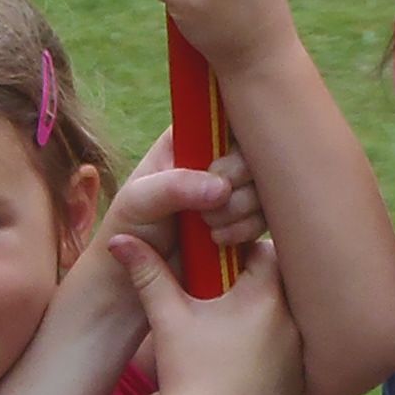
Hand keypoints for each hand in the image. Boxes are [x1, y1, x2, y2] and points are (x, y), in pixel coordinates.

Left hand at [97, 134, 259, 269]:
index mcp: (189, 139)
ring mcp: (233, 190)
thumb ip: (174, 187)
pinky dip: (248, 229)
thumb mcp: (139, 201)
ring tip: (209, 226)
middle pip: (254, 151)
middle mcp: (216, 159)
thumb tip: (222, 187)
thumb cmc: (129, 229)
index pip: (227, 116)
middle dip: (237, 181)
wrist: (131, 278)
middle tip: (212, 202)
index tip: (218, 168)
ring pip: (264, 185)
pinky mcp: (245, 220)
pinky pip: (265, 216)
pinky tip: (221, 241)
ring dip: (242, 208)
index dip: (233, 140)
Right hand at [110, 230, 299, 394]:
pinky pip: (291, 350)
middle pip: (281, 283)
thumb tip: (118, 239)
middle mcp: (293, 322)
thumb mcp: (167, 319)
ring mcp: (300, 354)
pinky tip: (242, 362)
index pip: (266, 251)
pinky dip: (271, 348)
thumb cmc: (184, 375)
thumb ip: (148, 273)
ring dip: (264, 315)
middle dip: (253, 284)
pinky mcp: (298, 380)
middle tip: (223, 295)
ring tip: (231, 330)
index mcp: (265, 297)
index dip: (241, 254)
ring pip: (287, 317)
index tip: (219, 265)